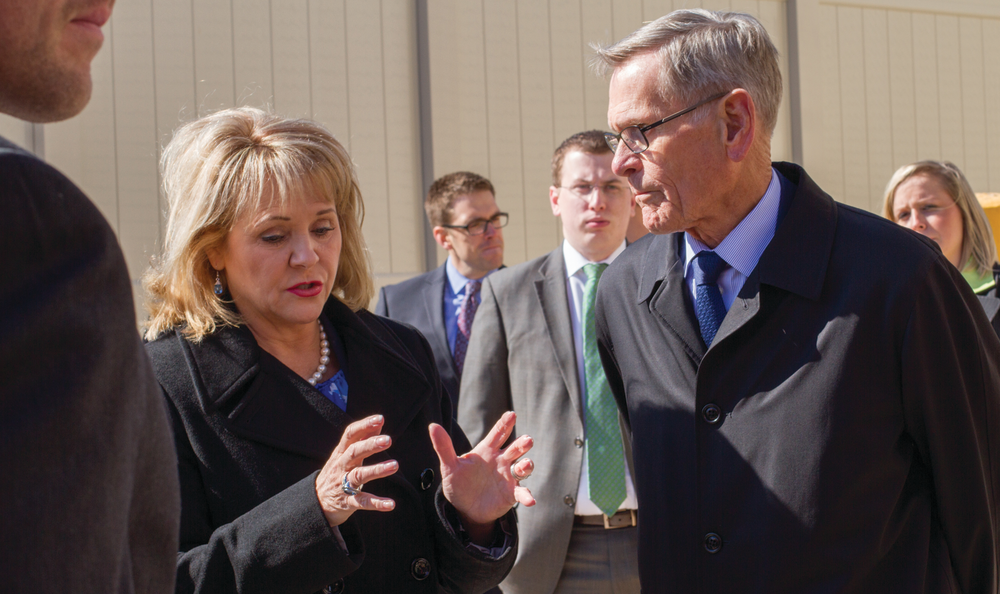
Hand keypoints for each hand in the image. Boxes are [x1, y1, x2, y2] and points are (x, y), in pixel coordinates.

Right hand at [315, 414, 398, 526]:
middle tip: (388, 439)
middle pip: (354, 452)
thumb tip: (378, 423)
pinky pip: (362, 502)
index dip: (364, 425)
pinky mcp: (347, 502)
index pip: (350, 434)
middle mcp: (341, 466)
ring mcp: (342, 484)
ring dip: (377, 470)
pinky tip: (390, 504)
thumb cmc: (335, 474)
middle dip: (370, 445)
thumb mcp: (344, 455)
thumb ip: (362, 440)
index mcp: (341, 453)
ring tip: (394, 465)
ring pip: (359, 475)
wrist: (315, 503)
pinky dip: (377, 503)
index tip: (380, 418)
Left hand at [429, 411, 534, 542]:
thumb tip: (433, 426)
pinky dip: (526, 495)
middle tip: (527, 440)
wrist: (464, 508)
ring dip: (527, 465)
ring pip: (523, 467)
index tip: (511, 414)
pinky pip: (521, 492)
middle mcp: (501, 460)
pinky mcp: (511, 493)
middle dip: (522, 443)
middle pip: (515, 448)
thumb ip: (443, 447)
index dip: (505, 423)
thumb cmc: (458, 483)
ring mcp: (508, 476)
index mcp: (487, 450)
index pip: (498, 433)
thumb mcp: (449, 466)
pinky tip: (530, 500)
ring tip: (525, 465)